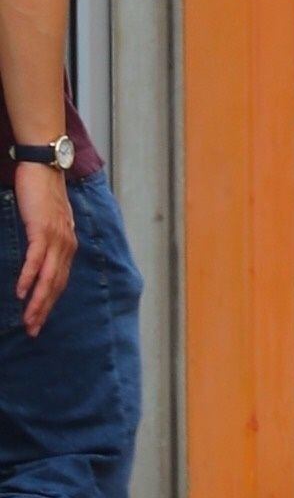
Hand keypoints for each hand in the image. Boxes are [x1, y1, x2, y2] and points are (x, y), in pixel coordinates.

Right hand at [13, 163, 76, 337]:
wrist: (45, 166)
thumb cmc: (44, 193)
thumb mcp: (49, 221)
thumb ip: (47, 240)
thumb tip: (40, 258)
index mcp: (68, 245)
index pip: (60, 282)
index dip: (50, 303)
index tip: (39, 321)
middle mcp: (66, 244)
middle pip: (56, 285)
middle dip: (44, 310)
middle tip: (33, 331)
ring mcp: (56, 238)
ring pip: (48, 277)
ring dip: (37, 301)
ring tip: (28, 320)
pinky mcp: (42, 229)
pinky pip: (36, 259)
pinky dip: (29, 277)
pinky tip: (21, 292)